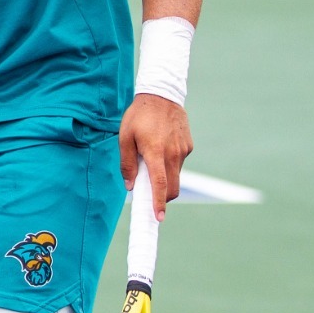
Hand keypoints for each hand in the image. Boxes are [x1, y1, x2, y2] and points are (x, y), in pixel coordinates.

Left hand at [120, 93, 192, 217]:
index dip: (159, 203)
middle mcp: (173, 154)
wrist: (162, 96)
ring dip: (165, 177)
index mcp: (155, 153)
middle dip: (164, 197)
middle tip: (151, 198)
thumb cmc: (138, 117)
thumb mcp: (124, 138)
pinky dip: (169, 164)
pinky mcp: (188, 146)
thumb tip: (130, 186)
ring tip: (150, 161)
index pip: (160, 184)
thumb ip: (126, 163)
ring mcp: (183, 150)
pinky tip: (159, 148)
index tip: (158, 217)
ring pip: (176, 175)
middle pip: (173, 187)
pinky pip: (179, 162)